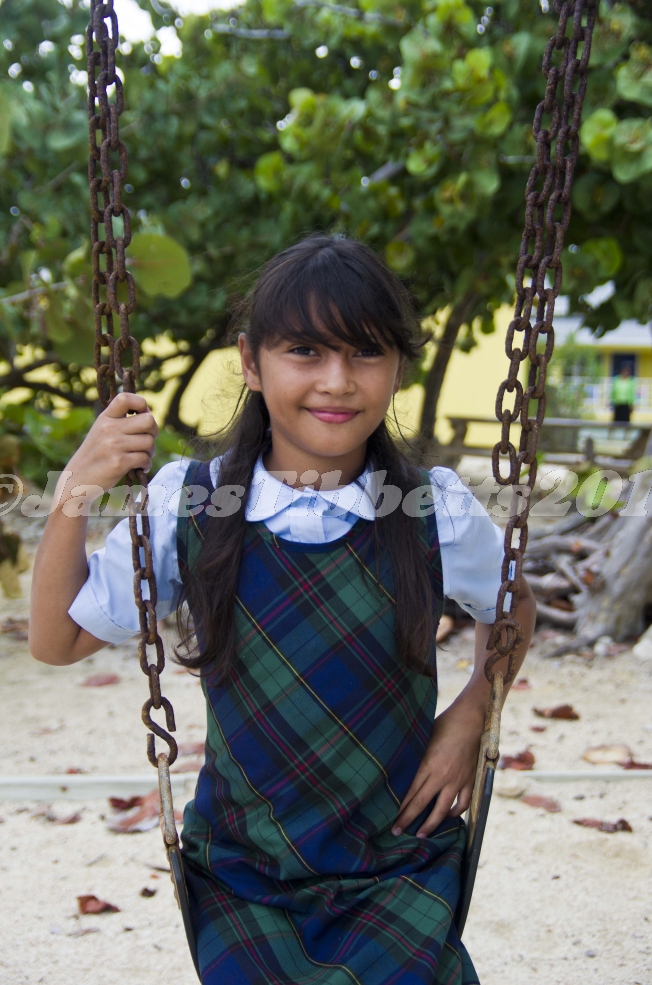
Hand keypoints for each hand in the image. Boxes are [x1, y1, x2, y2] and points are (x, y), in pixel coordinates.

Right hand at [63, 392, 158, 494]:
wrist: (77, 479)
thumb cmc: (95, 455)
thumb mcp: (101, 431)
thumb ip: (119, 422)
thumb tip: (149, 416)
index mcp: (105, 418)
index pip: (126, 398)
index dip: (141, 404)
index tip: (142, 416)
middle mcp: (109, 429)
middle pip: (148, 421)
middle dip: (153, 431)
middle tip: (147, 440)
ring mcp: (114, 445)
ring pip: (149, 442)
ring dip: (150, 452)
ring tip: (140, 456)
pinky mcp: (119, 463)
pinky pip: (145, 458)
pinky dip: (146, 465)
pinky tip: (139, 467)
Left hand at [391, 697, 484, 838]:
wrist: (470, 719)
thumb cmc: (443, 724)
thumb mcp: (423, 738)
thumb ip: (416, 757)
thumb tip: (401, 769)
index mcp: (428, 764)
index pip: (410, 793)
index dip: (400, 808)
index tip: (390, 819)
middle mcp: (443, 775)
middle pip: (422, 804)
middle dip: (407, 820)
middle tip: (395, 833)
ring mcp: (458, 780)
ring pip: (443, 810)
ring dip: (431, 825)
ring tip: (421, 835)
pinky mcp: (470, 780)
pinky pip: (462, 803)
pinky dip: (454, 813)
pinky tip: (446, 817)